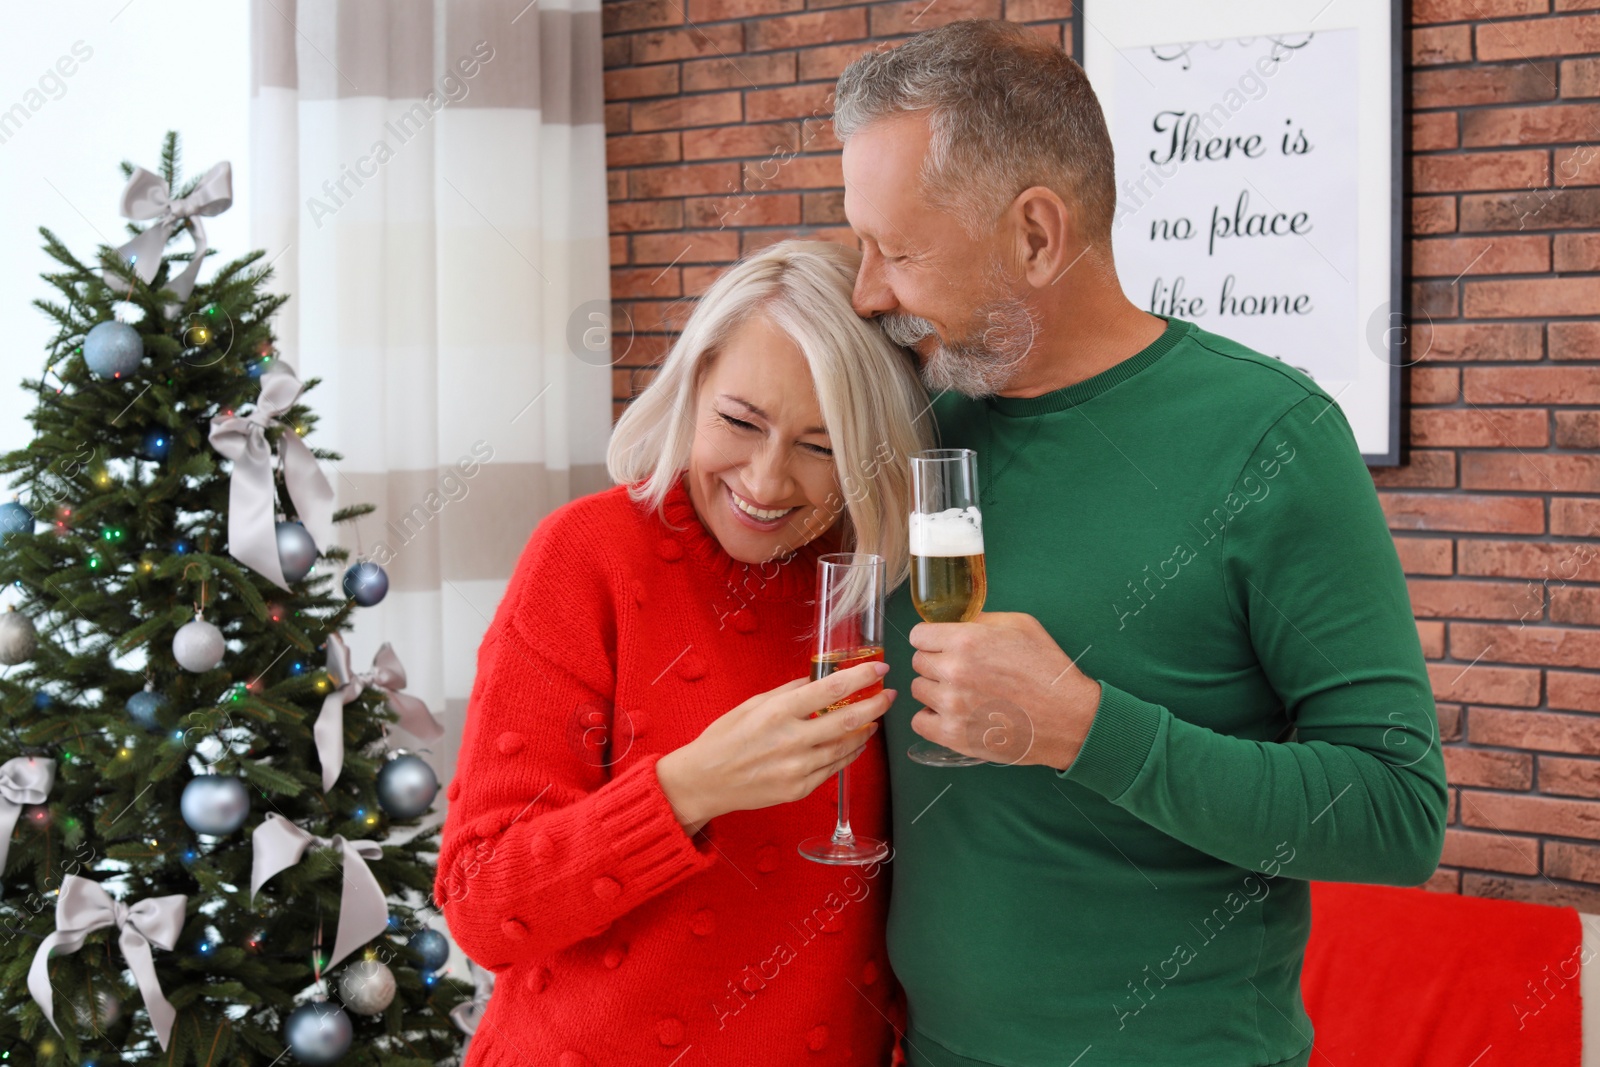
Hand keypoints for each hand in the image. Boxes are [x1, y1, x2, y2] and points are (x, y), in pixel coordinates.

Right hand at [656, 660, 894, 834]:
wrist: (704, 781)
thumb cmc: (724, 738)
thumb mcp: (753, 704)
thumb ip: (788, 692)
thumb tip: (817, 680)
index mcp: (778, 712)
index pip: (831, 689)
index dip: (861, 677)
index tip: (879, 668)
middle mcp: (791, 739)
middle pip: (848, 720)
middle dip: (875, 704)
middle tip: (888, 695)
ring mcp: (797, 768)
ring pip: (845, 747)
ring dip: (865, 731)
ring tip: (875, 719)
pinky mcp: (798, 789)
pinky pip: (833, 769)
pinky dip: (849, 754)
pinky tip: (856, 743)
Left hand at [909, 612, 1100, 769]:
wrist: (1068, 718)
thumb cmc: (1048, 671)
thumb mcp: (1020, 626)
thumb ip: (981, 620)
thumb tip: (954, 622)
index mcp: (966, 640)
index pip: (918, 635)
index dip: (931, 639)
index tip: (942, 646)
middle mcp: (954, 671)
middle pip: (918, 662)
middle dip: (935, 662)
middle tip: (960, 670)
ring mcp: (951, 705)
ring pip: (918, 690)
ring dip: (934, 689)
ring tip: (961, 693)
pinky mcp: (953, 735)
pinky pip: (919, 721)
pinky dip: (931, 718)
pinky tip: (952, 714)